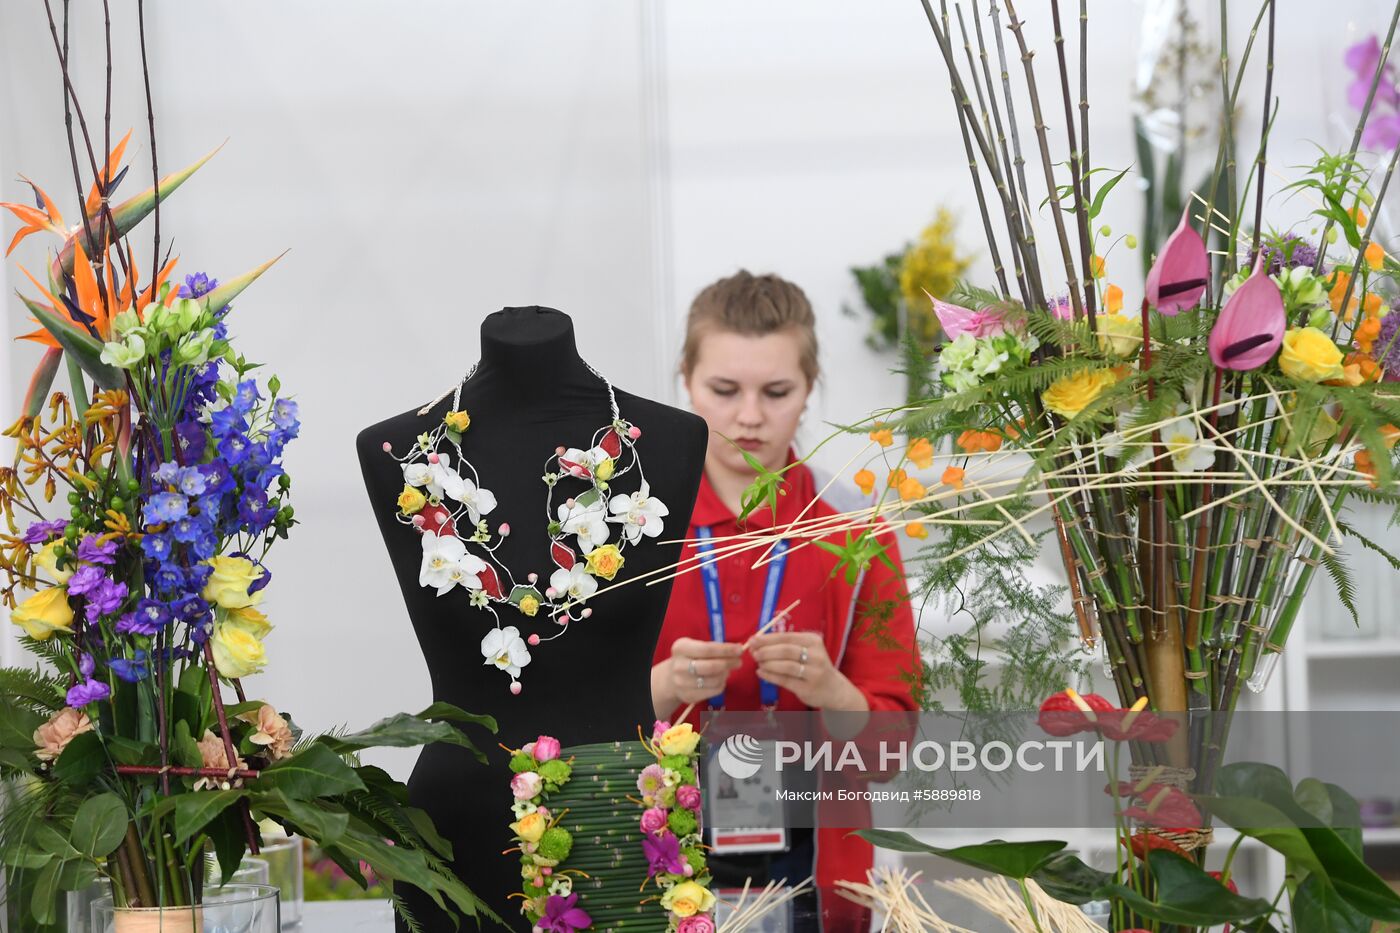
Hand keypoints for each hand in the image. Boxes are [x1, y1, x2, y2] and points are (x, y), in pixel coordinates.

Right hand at [655, 637, 744, 712]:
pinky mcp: (689, 696)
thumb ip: (714, 647)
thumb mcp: (696, 646)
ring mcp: (682, 683)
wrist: (671, 678)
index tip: (740, 649)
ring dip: (726, 674)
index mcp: (681, 648)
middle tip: (739, 661)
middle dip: (729, 663)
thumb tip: (737, 650)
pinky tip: (721, 679)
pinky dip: (722, 684)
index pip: (708, 649)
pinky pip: (714, 690)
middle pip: (712, 666)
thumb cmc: (689, 658)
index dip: (726, 650)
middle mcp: (679, 666)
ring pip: (715, 680)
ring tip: (728, 670)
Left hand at [749, 631, 864, 710]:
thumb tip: (757, 643)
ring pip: (786, 666)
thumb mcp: (805, 650)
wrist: (833, 689)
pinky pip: (785, 680)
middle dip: (766, 651)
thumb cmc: (813, 666)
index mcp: (813, 641)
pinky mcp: (808, 688)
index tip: (753, 640)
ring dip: (768, 663)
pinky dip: (770, 676)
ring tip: (757, 663)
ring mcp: (814, 672)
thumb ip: (784, 645)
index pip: (786, 637)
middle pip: (786, 650)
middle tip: (753, 652)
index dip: (767, 638)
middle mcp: (816, 655)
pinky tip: (760, 673)